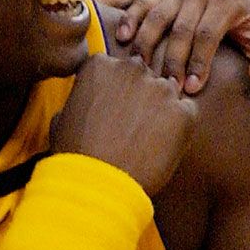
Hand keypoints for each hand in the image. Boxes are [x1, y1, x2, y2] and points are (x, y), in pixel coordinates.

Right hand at [50, 54, 197, 194]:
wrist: (98, 184)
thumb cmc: (76, 154)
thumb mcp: (62, 117)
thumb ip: (81, 99)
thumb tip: (87, 102)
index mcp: (100, 65)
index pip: (115, 68)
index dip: (115, 91)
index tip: (112, 110)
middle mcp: (132, 69)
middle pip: (143, 76)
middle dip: (140, 96)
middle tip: (131, 125)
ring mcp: (160, 89)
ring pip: (167, 92)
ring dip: (161, 109)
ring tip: (147, 138)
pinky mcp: (183, 112)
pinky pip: (187, 112)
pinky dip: (180, 127)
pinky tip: (163, 145)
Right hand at [116, 0, 249, 94]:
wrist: (245, 20)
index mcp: (229, 1)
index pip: (208, 33)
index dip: (198, 62)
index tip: (192, 88)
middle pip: (181, 28)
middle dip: (174, 61)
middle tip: (168, 88)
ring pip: (158, 17)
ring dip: (148, 45)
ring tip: (143, 72)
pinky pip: (143, 4)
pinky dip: (131, 19)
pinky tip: (122, 40)